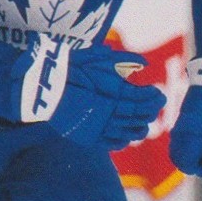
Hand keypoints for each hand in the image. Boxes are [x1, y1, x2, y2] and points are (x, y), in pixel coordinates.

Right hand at [11, 38, 164, 150]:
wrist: (43, 87)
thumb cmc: (70, 68)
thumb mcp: (97, 57)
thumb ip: (124, 60)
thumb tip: (145, 63)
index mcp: (114, 92)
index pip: (142, 98)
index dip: (154, 97)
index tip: (158, 93)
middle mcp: (110, 112)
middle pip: (137, 115)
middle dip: (149, 111)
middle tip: (155, 108)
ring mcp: (99, 127)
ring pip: (127, 132)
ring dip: (139, 128)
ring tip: (144, 125)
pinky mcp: (88, 136)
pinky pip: (111, 143)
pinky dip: (121, 141)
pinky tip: (126, 138)